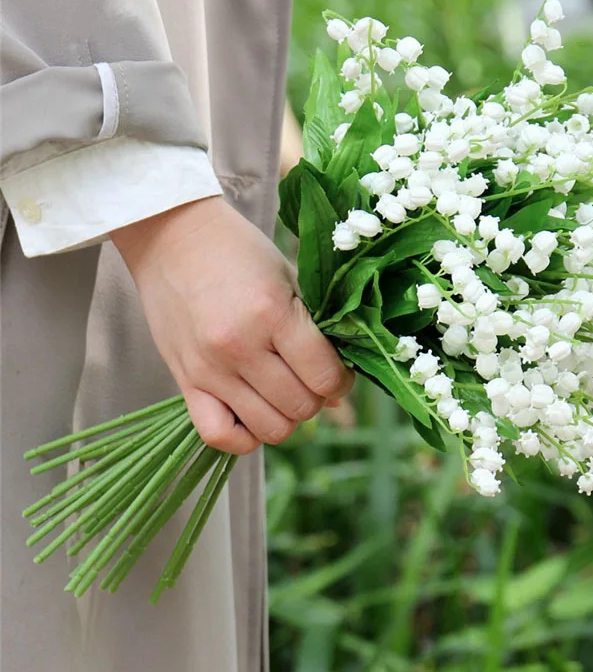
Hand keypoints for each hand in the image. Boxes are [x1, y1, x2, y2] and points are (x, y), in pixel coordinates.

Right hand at [110, 196, 354, 454]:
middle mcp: (239, 347)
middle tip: (312, 377)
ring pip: (269, 429)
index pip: (324, 375)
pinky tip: (254, 412)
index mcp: (272, 313)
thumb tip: (337, 392)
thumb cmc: (239, 251)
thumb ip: (316, 332)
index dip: (342, 380)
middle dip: (318, 397)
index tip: (339, 372)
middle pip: (300, 406)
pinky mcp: (184, 382)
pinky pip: (219, 436)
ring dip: (287, 416)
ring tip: (285, 392)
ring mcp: (209, 370)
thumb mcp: (289, 279)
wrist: (172, 235)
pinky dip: (244, 436)